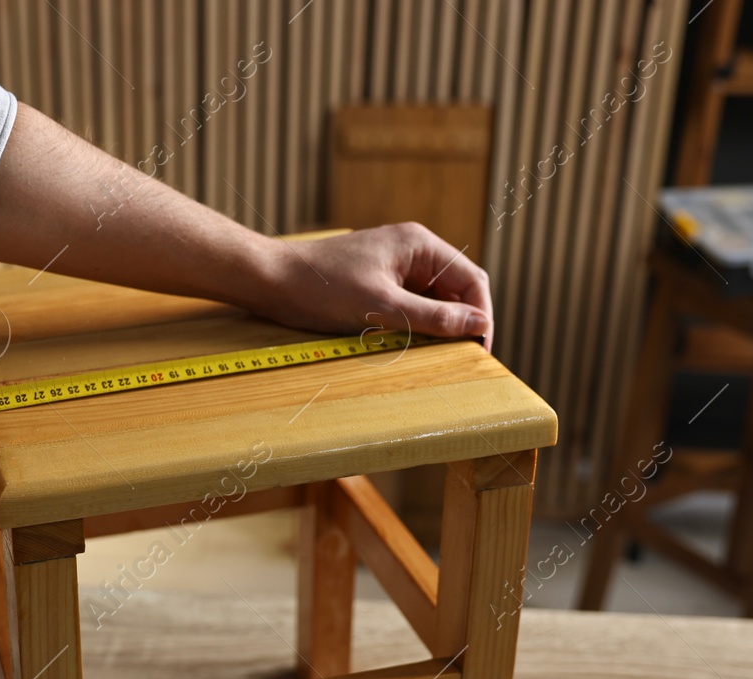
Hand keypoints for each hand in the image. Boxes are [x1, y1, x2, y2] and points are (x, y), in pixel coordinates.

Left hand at [253, 224, 494, 352]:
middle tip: (462, 361)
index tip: (480, 351)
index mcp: (419, 244)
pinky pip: (410, 306)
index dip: (481, 316)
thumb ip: (431, 317)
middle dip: (461, 324)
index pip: (471, 280)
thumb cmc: (321, 287)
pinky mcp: (378, 283)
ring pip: (433, 301)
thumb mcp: (380, 306)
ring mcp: (395, 267)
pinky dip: (414, 327)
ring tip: (434, 357)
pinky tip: (408, 347)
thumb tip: (478, 325)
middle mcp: (412, 251)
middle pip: (456, 291)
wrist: (271, 280)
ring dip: (437, 328)